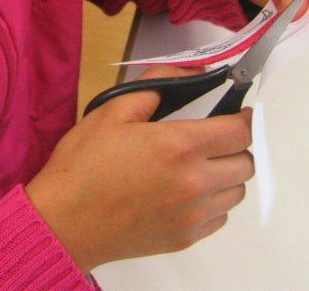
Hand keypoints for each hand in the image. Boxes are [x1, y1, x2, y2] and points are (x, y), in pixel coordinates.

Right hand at [25, 66, 253, 271]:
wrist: (63, 221)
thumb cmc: (83, 166)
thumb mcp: (114, 110)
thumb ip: (158, 84)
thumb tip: (192, 70)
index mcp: (179, 146)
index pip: (239, 131)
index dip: (242, 117)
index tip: (235, 112)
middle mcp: (194, 183)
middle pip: (245, 163)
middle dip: (235, 145)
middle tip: (212, 137)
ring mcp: (192, 215)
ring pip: (236, 192)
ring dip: (226, 175)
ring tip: (199, 165)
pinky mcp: (185, 238)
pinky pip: (220, 218)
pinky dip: (213, 202)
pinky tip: (186, 191)